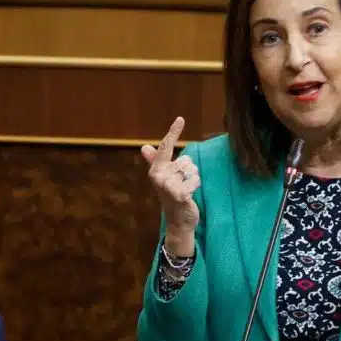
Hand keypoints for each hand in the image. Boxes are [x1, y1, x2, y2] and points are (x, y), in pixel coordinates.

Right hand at [141, 117, 200, 256]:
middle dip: (189, 171)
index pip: (165, 147)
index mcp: (156, 170)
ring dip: (194, 179)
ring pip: (192, 169)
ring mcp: (168, 186)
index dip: (173, 132)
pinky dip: (196, 187)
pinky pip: (195, 181)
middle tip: (181, 185)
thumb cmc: (172, 197)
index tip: (180, 119)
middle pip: (186, 160)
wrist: (177, 222)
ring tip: (185, 190)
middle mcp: (159, 176)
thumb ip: (156, 162)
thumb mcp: (164, 178)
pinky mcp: (180, 194)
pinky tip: (189, 196)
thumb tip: (144, 147)